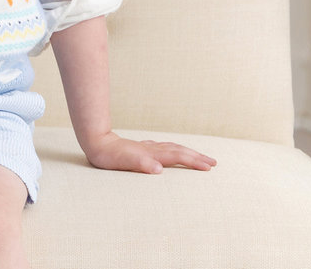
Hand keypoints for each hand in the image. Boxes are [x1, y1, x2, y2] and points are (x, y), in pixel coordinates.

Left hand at [82, 131, 216, 173]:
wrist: (96, 141)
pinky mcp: (141, 148)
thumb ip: (140, 164)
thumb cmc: (109, 156)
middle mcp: (152, 149)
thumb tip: (158, 169)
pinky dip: (174, 150)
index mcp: (151, 154)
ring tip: (200, 156)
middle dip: (197, 157)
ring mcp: (147, 147)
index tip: (209, 167)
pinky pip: (164, 148)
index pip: (177, 157)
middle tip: (213, 163)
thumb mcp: (122, 162)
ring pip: (172, 148)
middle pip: (179, 151)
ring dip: (188, 152)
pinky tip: (173, 151)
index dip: (194, 162)